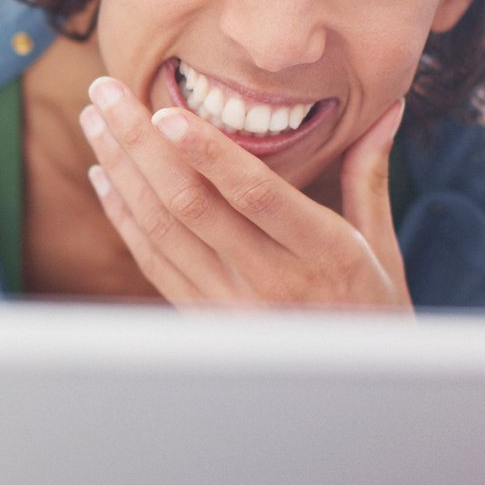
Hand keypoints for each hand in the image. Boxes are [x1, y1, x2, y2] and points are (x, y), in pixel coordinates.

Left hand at [79, 77, 411, 311]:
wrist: (352, 392)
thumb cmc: (373, 308)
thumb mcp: (381, 245)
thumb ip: (369, 173)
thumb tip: (388, 108)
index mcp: (323, 253)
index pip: (256, 196)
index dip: (208, 154)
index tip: (167, 112)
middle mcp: (270, 281)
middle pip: (191, 205)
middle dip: (141, 143)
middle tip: (107, 92)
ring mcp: (230, 305)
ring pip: (162, 229)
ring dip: (123, 170)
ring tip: (96, 119)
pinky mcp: (202, 320)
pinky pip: (152, 262)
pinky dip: (123, 215)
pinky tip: (105, 174)